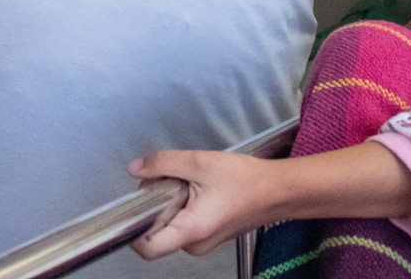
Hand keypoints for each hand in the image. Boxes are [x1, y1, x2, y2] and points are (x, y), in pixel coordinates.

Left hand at [130, 151, 282, 258]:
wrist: (277, 191)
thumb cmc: (246, 180)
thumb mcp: (200, 163)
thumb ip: (163, 163)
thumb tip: (136, 168)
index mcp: (190, 230)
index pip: (146, 248)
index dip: (133, 228)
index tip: (134, 203)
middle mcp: (194, 244)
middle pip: (156, 230)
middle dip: (155, 203)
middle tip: (169, 178)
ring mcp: (202, 242)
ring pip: (169, 224)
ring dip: (170, 201)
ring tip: (190, 181)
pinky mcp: (207, 235)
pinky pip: (183, 223)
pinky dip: (182, 205)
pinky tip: (198, 188)